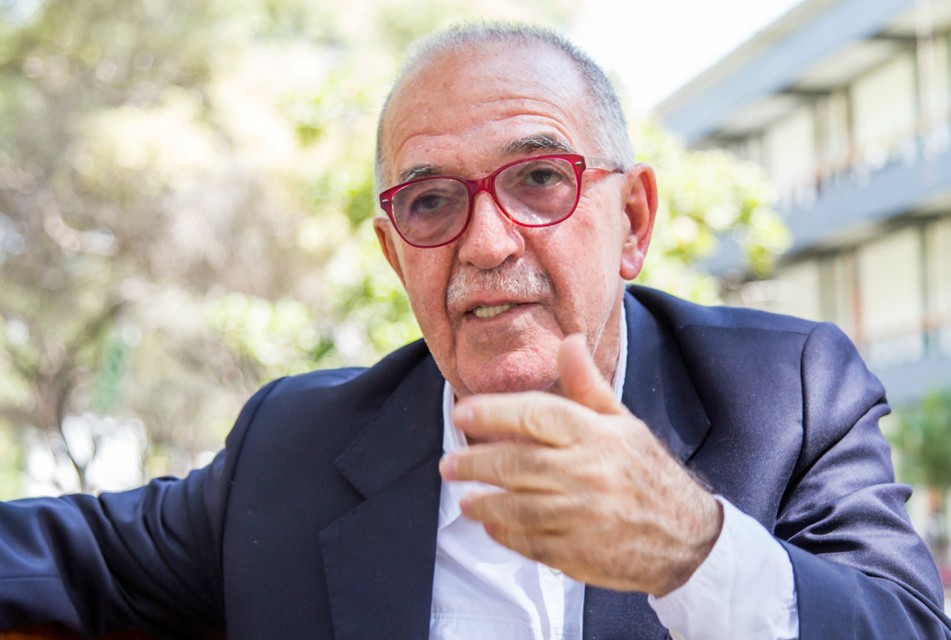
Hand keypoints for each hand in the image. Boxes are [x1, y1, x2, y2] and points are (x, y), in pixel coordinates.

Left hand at [439, 334, 722, 595]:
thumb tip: (568, 340)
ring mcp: (583, 517)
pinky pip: (530, 542)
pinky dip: (505, 534)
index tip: (462, 413)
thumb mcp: (622, 423)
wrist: (687, 538)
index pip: (537, 414)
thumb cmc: (646, 472)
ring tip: (464, 497)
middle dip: (474, 461)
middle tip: (449, 462)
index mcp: (596, 435)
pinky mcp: (579, 553)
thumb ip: (587, 385)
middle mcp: (588, 473)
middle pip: (517, 463)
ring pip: (517, 507)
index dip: (493, 412)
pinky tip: (491, 525)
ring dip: (484, 502)